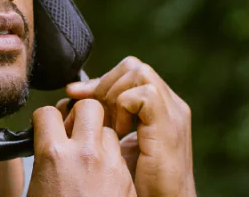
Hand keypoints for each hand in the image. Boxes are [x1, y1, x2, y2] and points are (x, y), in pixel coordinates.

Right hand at [27, 99, 136, 196]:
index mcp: (54, 155)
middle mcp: (85, 153)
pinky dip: (111, 157)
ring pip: (109, 128)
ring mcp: (110, 164)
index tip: (47, 129)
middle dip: (80, 115)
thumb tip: (46, 143)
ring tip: (89, 156)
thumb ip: (43, 159)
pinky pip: (120, 153)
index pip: (47, 112)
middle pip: (89, 107)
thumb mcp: (36, 188)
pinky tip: (101, 174)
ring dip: (99, 136)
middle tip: (74, 132)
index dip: (45, 120)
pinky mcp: (126, 178)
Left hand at [65, 56, 194, 196]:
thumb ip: (107, 120)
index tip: (75, 95)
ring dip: (113, 94)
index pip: (128, 73)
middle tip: (91, 111)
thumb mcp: (118, 144)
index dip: (100, 81)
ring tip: (108, 123)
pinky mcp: (169, 124)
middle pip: (132, 66)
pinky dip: (124, 108)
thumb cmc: (140, 182)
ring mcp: (173, 113)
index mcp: (161, 108)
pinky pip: (143, 94)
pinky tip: (119, 132)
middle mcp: (171, 105)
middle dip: (104, 83)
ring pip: (138, 72)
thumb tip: (74, 97)